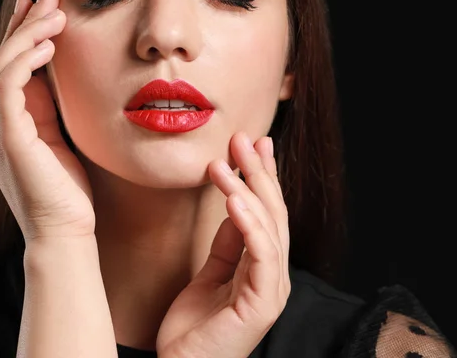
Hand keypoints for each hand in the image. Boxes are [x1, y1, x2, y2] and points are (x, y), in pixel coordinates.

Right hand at [0, 0, 94, 241]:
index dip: (24, 33)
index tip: (43, 7)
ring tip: (55, 12)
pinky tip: (48, 45)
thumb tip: (59, 72)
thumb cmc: (68, 189)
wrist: (65, 231)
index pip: (10, 67)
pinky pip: (7, 86)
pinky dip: (26, 60)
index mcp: (7, 122)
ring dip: (27, 34)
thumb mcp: (61, 137)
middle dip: (24, 23)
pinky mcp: (7, 138)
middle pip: (2, 59)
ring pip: (2, 65)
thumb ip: (52, 107)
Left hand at [156, 132, 290, 357]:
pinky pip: (261, 254)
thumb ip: (227, 242)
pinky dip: (250, 223)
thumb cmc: (194, 327)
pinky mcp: (263, 304)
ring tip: (228, 162)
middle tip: (244, 138)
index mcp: (262, 267)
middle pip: (273, 212)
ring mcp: (271, 290)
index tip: (253, 144)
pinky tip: (236, 197)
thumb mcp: (210, 273)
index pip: (267, 211)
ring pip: (269, 227)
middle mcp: (273, 275)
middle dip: (260, 172)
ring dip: (249, 189)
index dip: (263, 176)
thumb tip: (235, 204)